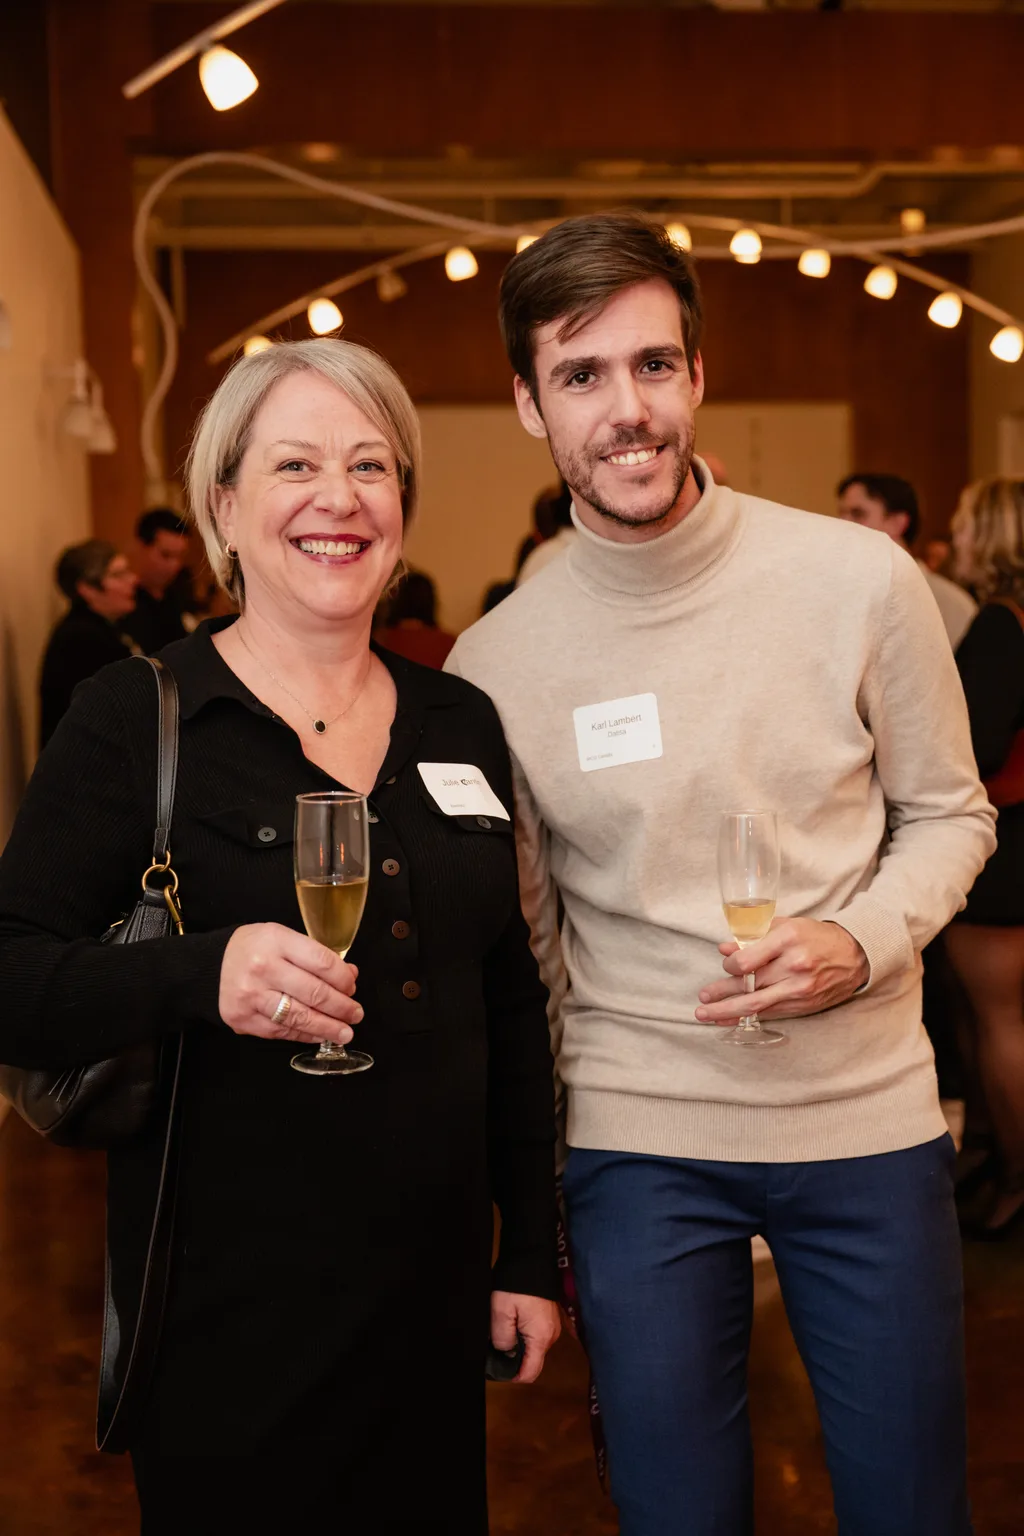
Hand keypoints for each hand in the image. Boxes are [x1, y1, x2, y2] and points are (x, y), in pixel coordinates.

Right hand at [219, 923, 362, 1044]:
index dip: (343, 979)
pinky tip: (318, 1034)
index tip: (352, 988)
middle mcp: (262, 968)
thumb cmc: (255, 949)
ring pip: (299, 1017)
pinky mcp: (242, 1019)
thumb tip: (349, 976)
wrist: (211, 966)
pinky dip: (304, 1035)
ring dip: (327, 1028)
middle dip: (341, 1007)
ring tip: (345, 1032)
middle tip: (356, 1014)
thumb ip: (316, 956)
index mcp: (276, 941)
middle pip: (314, 993)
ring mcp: (251, 996)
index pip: (321, 962)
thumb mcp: (284, 939)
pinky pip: (281, 1031)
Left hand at [490, 1291, 560, 1384]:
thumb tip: (506, 1354)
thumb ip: (503, 1339)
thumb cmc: (516, 1286)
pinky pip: (536, 1335)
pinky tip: (513, 1321)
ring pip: (533, 1348)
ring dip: (518, 1344)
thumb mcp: (501, 1313)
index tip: (497, 1368)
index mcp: (541, 1338)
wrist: (532, 1257)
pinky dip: (524, 1334)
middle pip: (532, 1361)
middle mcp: (551, 1336)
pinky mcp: (550, 1317)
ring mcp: (553, 1326)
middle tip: (495, 1344)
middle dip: (514, 1358)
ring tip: (503, 1328)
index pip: (530, 1373)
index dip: (513, 1376)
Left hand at [694, 918, 868, 1024]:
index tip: (726, 965)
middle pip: (750, 984)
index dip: (730, 966)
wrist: (854, 955)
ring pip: (757, 1004)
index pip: (748, 960)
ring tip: (706, 1014)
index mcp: (787, 940)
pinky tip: (729, 1020)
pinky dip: (747, 1017)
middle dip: (722, 992)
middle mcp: (794, 966)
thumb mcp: (786, 926)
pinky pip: (770, 1013)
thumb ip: (754, 936)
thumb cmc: (816, 937)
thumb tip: (724, 949)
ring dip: (728, 1011)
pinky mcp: (803, 1005)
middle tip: (702, 998)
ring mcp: (799, 989)